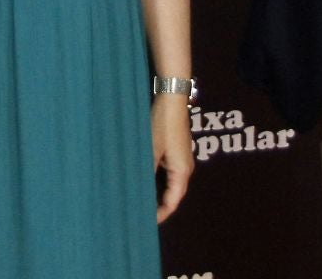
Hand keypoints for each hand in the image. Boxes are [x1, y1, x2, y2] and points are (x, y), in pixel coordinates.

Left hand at [152, 92, 194, 222]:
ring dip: (158, 192)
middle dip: (159, 205)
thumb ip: (146, 171)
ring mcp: (182, 159)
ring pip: (171, 183)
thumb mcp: (151, 150)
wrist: (172, 99)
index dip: (161, 214)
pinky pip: (169, 172)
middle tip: (141, 213)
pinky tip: (145, 180)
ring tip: (141, 200)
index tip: (146, 223)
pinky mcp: (176, 151)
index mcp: (182, 171)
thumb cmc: (162, 125)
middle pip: (174, 194)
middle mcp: (185, 168)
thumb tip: (137, 190)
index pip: (173, 201)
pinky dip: (158, 180)